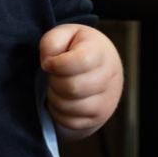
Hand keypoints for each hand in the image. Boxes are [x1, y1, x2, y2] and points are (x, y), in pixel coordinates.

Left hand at [40, 24, 121, 138]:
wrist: (99, 67)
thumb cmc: (76, 48)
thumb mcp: (63, 35)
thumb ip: (52, 42)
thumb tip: (48, 64)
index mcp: (100, 52)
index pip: (80, 62)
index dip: (57, 64)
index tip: (50, 62)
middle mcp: (109, 77)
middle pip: (72, 88)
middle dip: (54, 82)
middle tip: (54, 75)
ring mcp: (106, 100)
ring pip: (71, 107)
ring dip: (55, 97)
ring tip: (58, 86)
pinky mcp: (98, 118)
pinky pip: (70, 121)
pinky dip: (59, 111)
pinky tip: (62, 99)